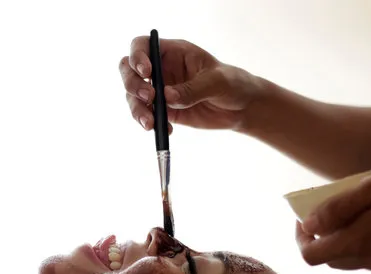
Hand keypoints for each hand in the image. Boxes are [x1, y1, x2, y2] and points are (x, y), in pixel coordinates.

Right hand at [119, 36, 263, 131]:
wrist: (241, 108)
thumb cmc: (232, 83)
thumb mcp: (217, 82)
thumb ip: (192, 89)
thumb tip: (166, 97)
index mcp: (172, 52)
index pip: (142, 46)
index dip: (137, 56)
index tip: (147, 73)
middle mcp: (161, 70)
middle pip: (129, 71)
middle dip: (133, 85)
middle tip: (149, 98)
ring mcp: (160, 91)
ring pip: (134, 97)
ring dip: (138, 110)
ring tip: (151, 124)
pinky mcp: (164, 111)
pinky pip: (147, 116)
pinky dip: (152, 124)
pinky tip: (166, 130)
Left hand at [295, 162, 370, 271]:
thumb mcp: (367, 189)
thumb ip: (333, 210)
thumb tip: (308, 225)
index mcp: (358, 245)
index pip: (311, 255)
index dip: (301, 238)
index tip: (304, 219)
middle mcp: (370, 261)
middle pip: (329, 258)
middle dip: (321, 238)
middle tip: (325, 211)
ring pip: (349, 258)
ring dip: (341, 239)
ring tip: (350, 211)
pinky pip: (369, 255)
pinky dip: (362, 241)